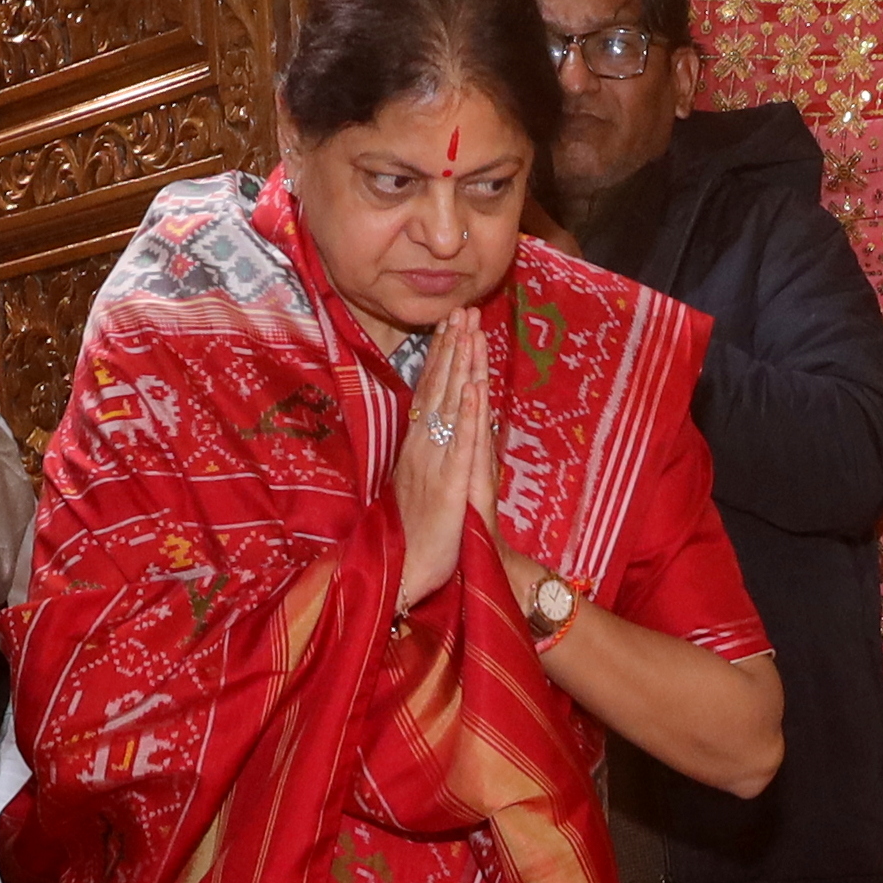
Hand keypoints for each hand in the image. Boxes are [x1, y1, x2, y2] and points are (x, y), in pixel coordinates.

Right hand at [392, 314, 489, 602]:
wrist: (406, 574)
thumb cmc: (417, 536)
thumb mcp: (425, 488)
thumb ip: (433, 458)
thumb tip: (447, 432)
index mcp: (417, 448)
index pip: (429, 393)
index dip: (440, 358)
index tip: (449, 324)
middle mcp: (422, 448)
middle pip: (439, 388)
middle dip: (452, 348)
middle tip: (463, 309)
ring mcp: (434, 462)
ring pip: (450, 405)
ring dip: (461, 365)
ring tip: (470, 329)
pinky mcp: (449, 483)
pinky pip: (461, 441)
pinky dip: (469, 411)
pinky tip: (476, 384)